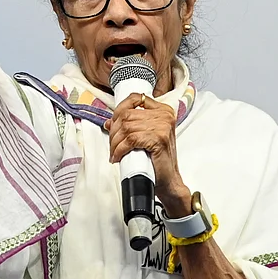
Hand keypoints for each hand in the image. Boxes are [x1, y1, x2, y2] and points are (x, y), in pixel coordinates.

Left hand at [104, 94, 190, 212]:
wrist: (168, 179)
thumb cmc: (156, 159)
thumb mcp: (143, 137)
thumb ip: (130, 125)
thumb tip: (109, 122)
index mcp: (162, 110)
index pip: (135, 98)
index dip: (118, 110)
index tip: (113, 124)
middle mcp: (164, 115)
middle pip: (126, 115)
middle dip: (114, 131)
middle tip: (113, 145)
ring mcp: (163, 126)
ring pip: (126, 128)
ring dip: (115, 143)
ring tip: (115, 153)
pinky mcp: (159, 138)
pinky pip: (130, 139)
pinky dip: (120, 149)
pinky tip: (118, 156)